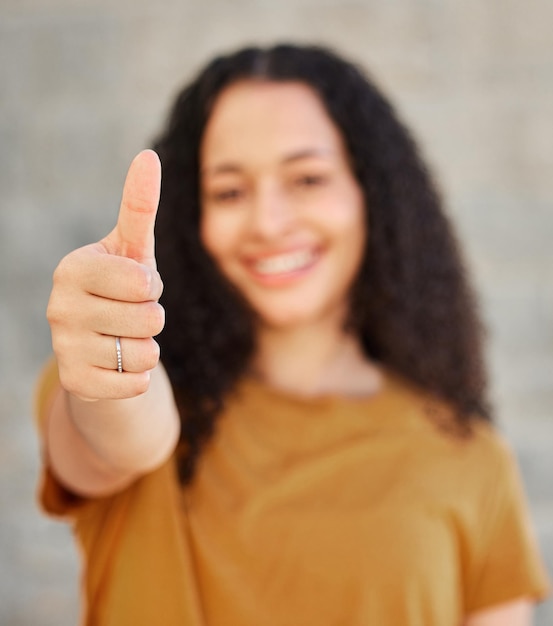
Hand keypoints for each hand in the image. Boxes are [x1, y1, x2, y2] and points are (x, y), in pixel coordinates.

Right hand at [47, 150, 164, 400]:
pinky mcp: (75, 383)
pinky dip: (138, 377)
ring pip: (146, 354)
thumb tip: (149, 156)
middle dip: (152, 318)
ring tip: (125, 339)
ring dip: (147, 348)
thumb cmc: (122, 289)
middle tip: (130, 315)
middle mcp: (59, 307)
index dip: (151, 288)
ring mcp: (63, 347)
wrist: (102, 344)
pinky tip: (119, 365)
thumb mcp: (132, 250)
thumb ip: (140, 206)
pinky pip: (135, 384)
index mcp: (73, 268)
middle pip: (149, 319)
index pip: (142, 283)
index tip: (133, 286)